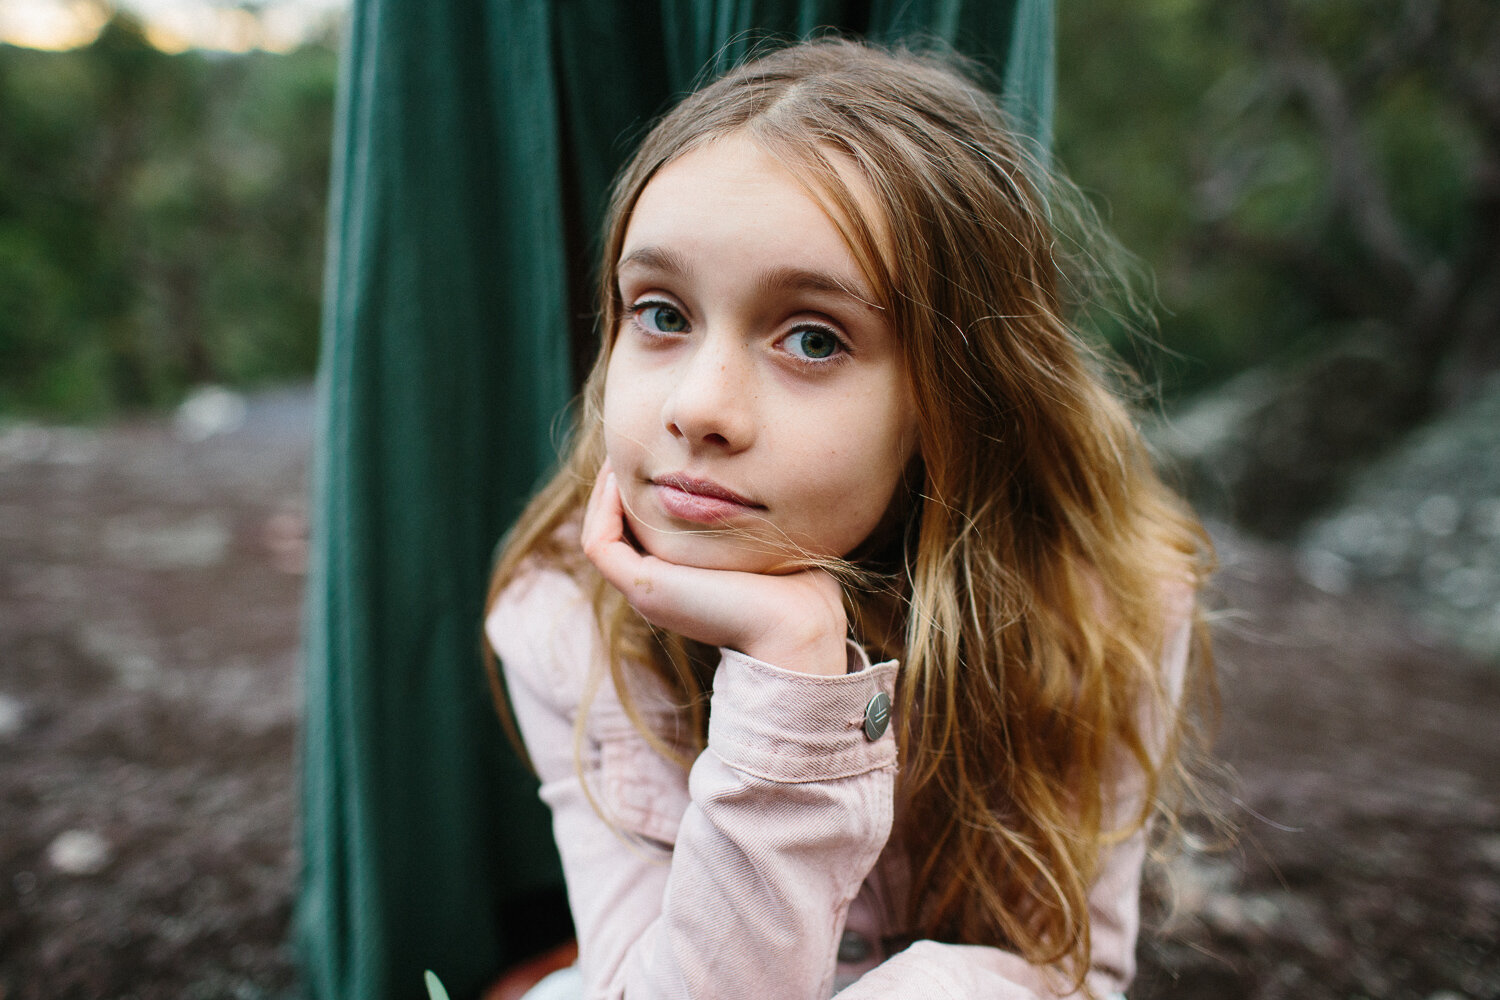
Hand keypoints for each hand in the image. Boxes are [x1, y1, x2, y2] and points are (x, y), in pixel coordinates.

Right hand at [581, 462, 849, 676]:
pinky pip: (600, 544)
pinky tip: (620, 475)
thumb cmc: (799, 587)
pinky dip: (603, 508)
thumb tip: (759, 482)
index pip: (643, 532)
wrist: (798, 625)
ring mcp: (647, 591)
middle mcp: (659, 588)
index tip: (654, 453)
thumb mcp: (764, 542)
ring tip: (619, 455)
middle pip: (617, 531)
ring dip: (603, 493)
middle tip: (629, 444)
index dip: (640, 493)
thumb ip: (750, 518)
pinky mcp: (645, 587)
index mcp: (683, 582)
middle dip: (617, 487)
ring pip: (600, 536)